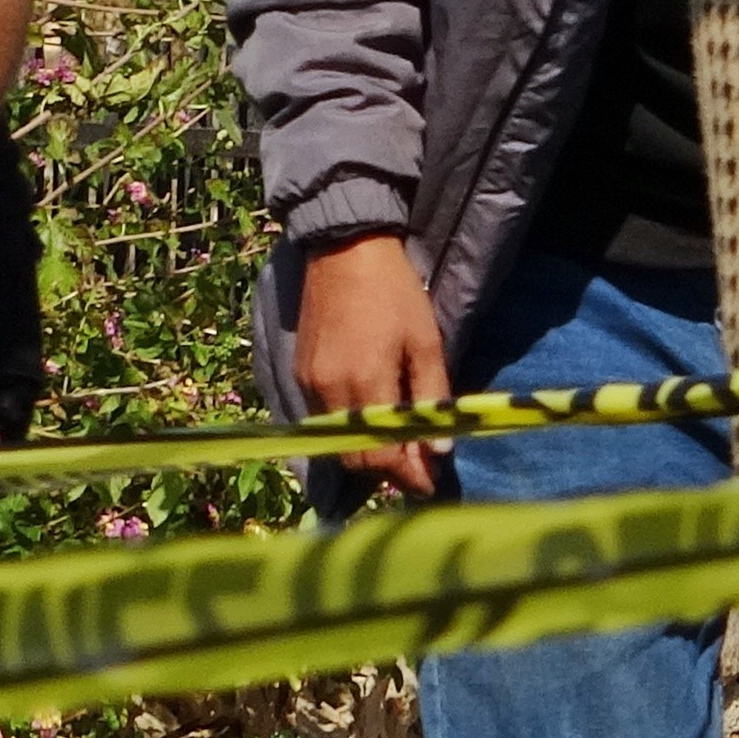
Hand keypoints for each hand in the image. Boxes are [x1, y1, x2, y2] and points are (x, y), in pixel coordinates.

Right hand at [295, 232, 450, 496]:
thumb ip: (433, 398)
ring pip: (337, 441)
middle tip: (420, 472)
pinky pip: (324, 419)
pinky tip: (374, 426)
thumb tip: (439, 449)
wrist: (345, 252)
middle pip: (355, 457)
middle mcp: (328, 391)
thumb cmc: (395, 294)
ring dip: (368, 454)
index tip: (430, 486)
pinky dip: (350, 432)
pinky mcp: (299, 373)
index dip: (407, 477)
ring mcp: (309, 383)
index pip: (381, 455)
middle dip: (389, 472)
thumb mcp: (427, 344)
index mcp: (364, 383)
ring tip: (401, 450)